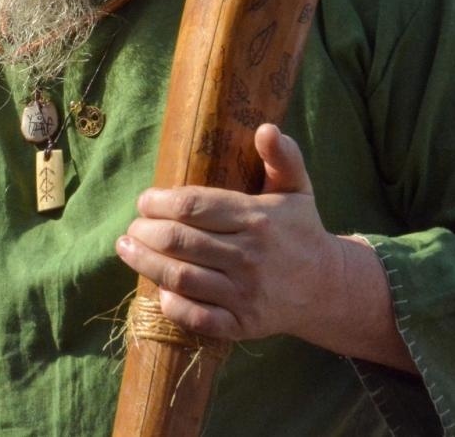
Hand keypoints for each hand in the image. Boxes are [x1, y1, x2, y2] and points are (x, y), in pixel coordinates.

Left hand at [115, 123, 345, 342]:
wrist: (327, 287)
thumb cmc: (300, 231)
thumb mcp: (297, 188)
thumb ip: (282, 157)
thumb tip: (266, 128)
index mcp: (258, 218)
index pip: (194, 207)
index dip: (159, 202)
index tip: (145, 201)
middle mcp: (250, 257)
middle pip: (180, 242)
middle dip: (146, 232)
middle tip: (132, 226)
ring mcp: (246, 294)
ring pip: (182, 279)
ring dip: (145, 264)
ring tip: (127, 249)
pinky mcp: (243, 325)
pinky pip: (198, 319)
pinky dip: (173, 306)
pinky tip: (158, 290)